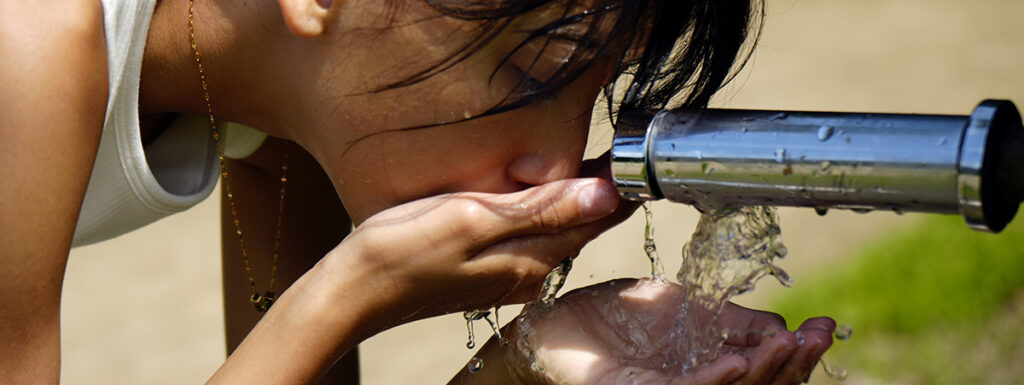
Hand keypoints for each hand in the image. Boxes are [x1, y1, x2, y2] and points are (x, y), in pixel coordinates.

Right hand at [313, 168, 637, 334]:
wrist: (352, 294)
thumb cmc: (402, 251)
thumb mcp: (472, 219)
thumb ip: (538, 209)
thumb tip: (605, 194)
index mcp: (530, 258)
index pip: (595, 217)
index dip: (620, 185)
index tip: (639, 156)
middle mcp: (527, 273)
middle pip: (580, 226)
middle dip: (603, 193)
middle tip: (625, 154)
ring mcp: (506, 277)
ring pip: (555, 234)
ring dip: (575, 204)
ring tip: (592, 170)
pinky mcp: (485, 275)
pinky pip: (530, 242)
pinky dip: (544, 216)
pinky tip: (538, 200)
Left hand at [467, 279, 832, 384]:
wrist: (555, 325)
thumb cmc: (615, 322)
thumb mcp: (684, 310)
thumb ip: (731, 320)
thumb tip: (784, 323)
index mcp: (710, 371)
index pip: (767, 373)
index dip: (800, 355)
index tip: (826, 326)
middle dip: (793, 366)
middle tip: (814, 337)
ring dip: (762, 373)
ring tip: (787, 346)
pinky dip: (713, 380)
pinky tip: (736, 363)